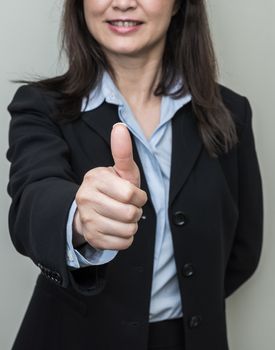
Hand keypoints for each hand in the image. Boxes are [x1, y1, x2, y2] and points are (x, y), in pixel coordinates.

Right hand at [73, 123, 147, 249]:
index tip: (133, 195)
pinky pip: (124, 243)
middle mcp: (86, 199)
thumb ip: (122, 151)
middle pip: (130, 214)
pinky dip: (126, 237)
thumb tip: (120, 126)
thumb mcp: (120, 171)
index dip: (139, 196)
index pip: (131, 194)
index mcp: (95, 179)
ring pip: (129, 230)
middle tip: (127, 206)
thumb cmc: (113, 188)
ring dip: (131, 225)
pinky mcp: (92, 238)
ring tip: (121, 217)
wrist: (92, 210)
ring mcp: (87, 221)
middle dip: (136, 211)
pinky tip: (117, 228)